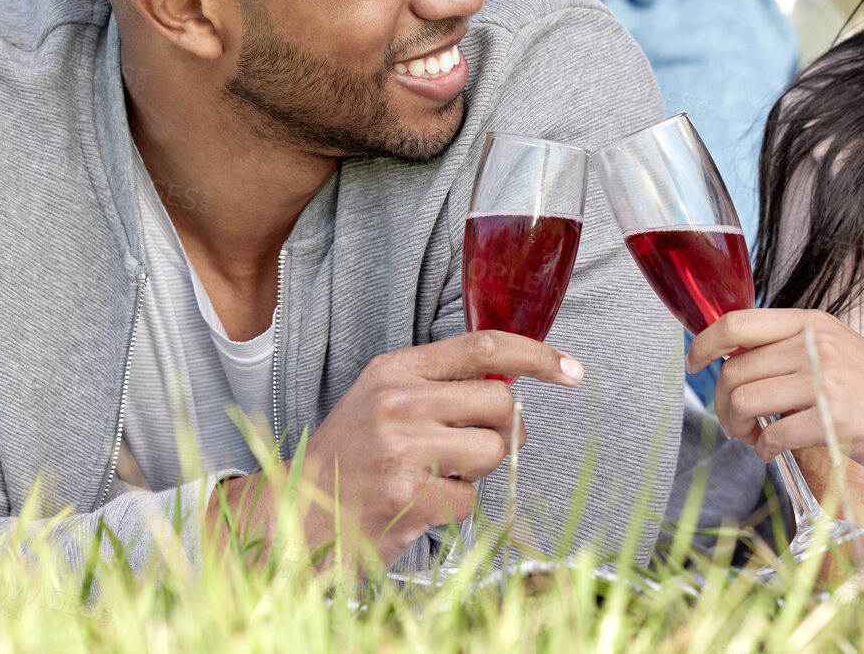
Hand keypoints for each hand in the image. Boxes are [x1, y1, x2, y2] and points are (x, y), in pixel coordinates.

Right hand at [213, 330, 583, 565]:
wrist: (292, 516)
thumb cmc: (351, 460)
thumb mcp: (383, 401)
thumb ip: (439, 386)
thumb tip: (511, 386)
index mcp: (396, 370)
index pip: (483, 346)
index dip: (537, 356)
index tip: (571, 370)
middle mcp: (399, 400)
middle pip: (501, 405)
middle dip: (504, 433)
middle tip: (473, 450)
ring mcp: (402, 447)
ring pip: (494, 452)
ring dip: (477, 472)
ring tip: (435, 478)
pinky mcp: (408, 495)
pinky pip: (472, 498)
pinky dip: (457, 507)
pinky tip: (421, 505)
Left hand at [688, 309, 863, 495]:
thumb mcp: (837, 350)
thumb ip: (791, 348)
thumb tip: (734, 359)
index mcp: (813, 322)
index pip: (736, 321)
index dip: (703, 343)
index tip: (693, 363)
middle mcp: (815, 344)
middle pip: (734, 370)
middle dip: (722, 403)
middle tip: (734, 422)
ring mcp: (825, 380)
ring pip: (744, 402)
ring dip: (739, 428)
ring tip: (754, 437)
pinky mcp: (833, 419)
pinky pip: (772, 435)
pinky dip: (765, 449)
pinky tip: (775, 450)